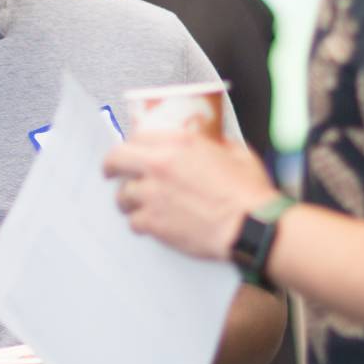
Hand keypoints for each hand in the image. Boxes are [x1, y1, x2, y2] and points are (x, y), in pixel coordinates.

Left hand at [104, 132, 281, 261]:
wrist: (251, 227)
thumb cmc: (249, 192)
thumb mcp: (237, 152)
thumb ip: (218, 143)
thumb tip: (213, 142)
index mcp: (179, 142)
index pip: (138, 136)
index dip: (132, 145)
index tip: (132, 151)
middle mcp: (159, 165)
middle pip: (115, 160)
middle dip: (112, 167)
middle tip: (113, 173)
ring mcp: (152, 195)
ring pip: (122, 195)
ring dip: (129, 199)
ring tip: (139, 203)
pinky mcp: (153, 223)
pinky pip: (133, 222)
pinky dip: (141, 223)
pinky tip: (152, 223)